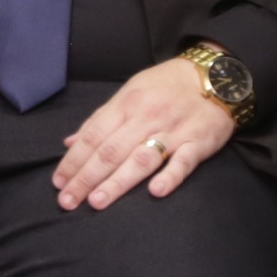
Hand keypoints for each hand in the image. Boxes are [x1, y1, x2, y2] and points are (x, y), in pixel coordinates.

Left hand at [51, 57, 236, 212]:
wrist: (217, 75)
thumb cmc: (167, 86)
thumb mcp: (130, 92)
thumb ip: (100, 119)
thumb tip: (70, 144)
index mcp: (127, 104)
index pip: (93, 136)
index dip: (74, 160)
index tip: (58, 183)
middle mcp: (147, 117)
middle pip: (111, 151)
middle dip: (86, 177)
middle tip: (68, 200)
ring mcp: (174, 131)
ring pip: (141, 158)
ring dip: (118, 181)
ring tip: (97, 201)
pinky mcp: (199, 142)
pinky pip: (184, 161)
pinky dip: (170, 176)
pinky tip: (155, 192)